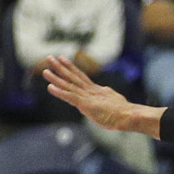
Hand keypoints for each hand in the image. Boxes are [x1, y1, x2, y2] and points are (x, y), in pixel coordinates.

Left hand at [42, 55, 156, 134]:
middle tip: (50, 57)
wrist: (128, 115)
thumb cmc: (125, 114)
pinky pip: (69, 96)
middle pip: (73, 76)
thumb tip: (110, 97)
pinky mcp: (85, 104)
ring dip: (56, 77)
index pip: (81, 77)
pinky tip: (49, 87)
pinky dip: (59, 92)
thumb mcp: (115, 103)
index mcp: (97, 90)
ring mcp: (87, 97)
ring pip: (69, 84)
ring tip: (45, 70)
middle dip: (61, 67)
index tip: (63, 60)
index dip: (72, 68)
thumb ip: (109, 99)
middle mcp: (91, 90)